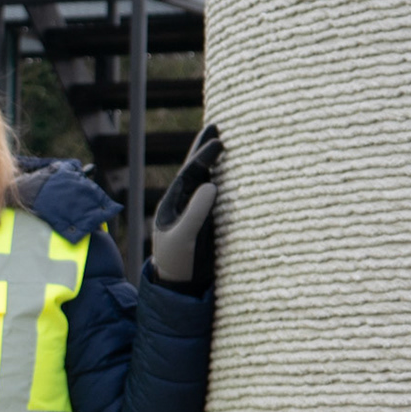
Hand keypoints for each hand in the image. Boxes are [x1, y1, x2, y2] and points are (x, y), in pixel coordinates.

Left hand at [151, 122, 222, 285]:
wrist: (181, 286)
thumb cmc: (176, 262)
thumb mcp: (183, 238)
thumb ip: (195, 212)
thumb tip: (210, 184)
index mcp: (173, 203)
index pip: (189, 174)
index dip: (203, 157)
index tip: (218, 141)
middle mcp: (185, 203)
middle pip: (195, 171)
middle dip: (204, 150)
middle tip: (215, 125)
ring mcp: (198, 211)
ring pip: (208, 180)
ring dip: (217, 162)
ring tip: (227, 139)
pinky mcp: (212, 221)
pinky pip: (220, 196)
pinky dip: (228, 181)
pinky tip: (238, 170)